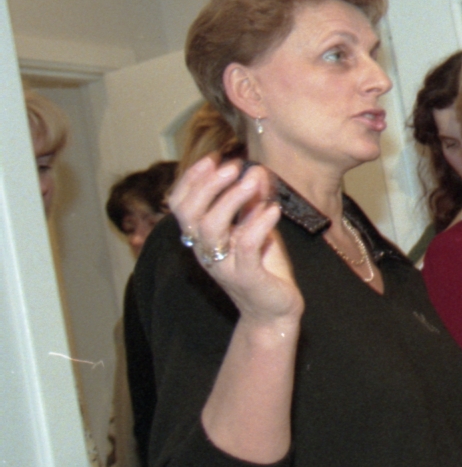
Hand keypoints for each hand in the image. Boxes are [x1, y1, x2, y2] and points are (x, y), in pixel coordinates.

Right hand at [169, 156, 299, 327]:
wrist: (275, 309)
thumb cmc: (263, 266)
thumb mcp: (256, 227)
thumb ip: (253, 202)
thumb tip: (256, 170)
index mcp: (203, 238)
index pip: (181, 205)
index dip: (191, 180)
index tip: (213, 157)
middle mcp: (206, 251)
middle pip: (190, 214)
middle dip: (208, 185)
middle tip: (232, 166)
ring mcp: (224, 265)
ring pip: (212, 228)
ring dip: (231, 199)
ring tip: (252, 181)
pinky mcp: (247, 277)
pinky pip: (245, 246)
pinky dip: (258, 224)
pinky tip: (273, 210)